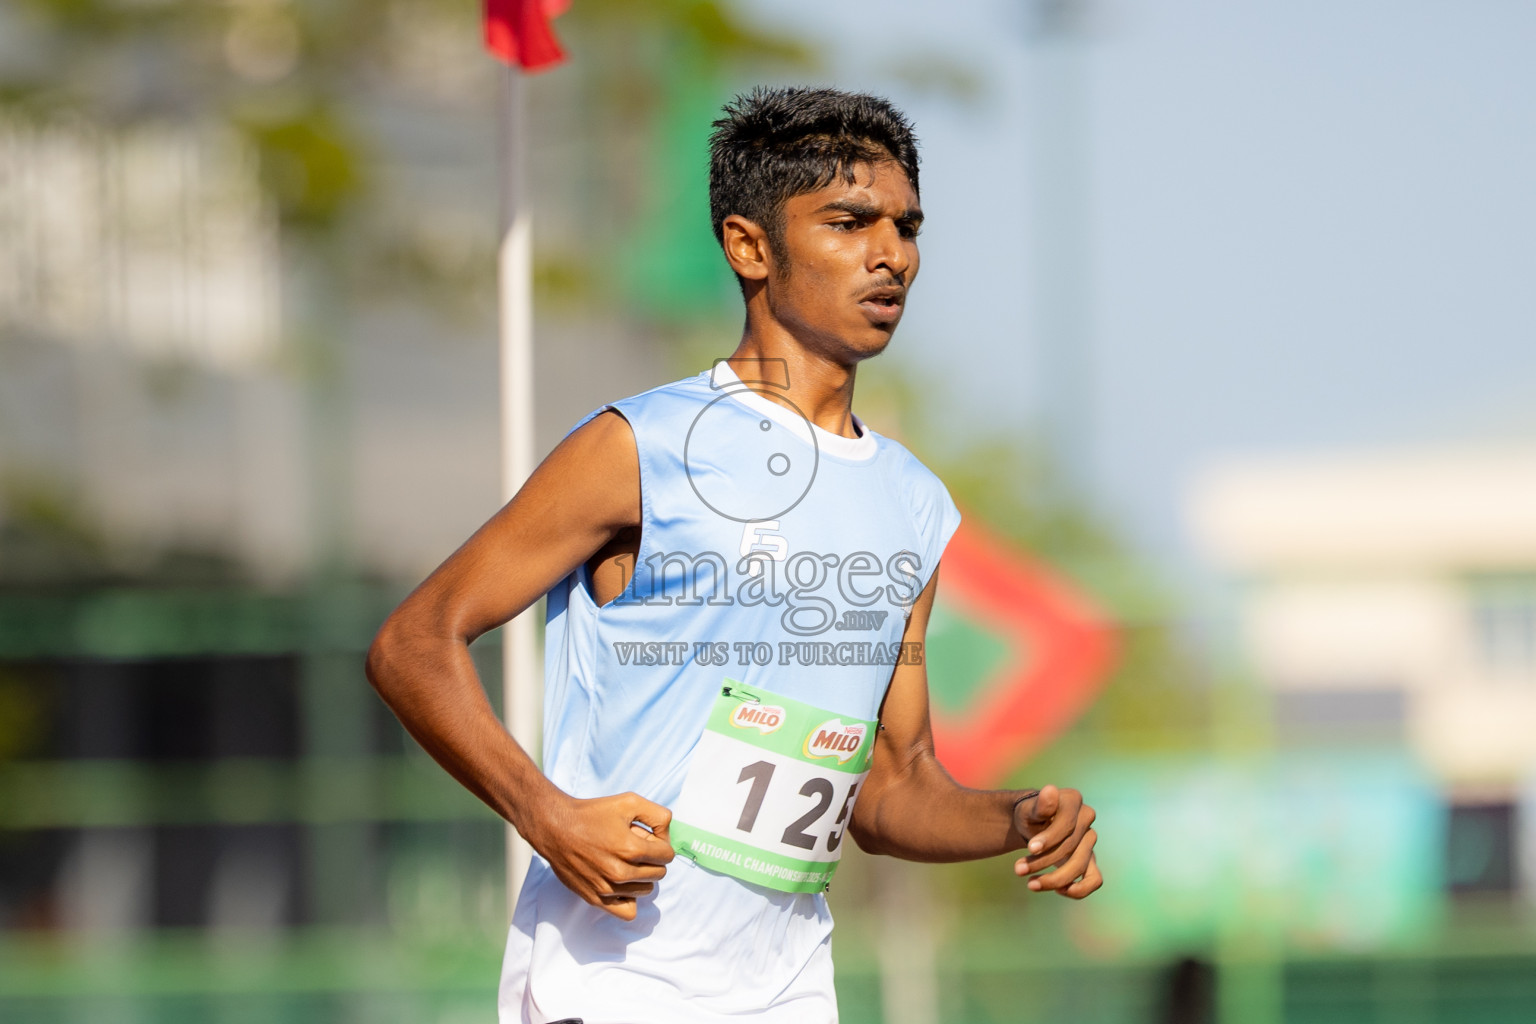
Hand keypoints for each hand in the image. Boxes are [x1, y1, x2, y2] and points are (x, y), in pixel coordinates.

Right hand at [525, 790, 675, 919]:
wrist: (555, 827)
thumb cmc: (592, 813)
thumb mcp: (629, 801)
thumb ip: (658, 815)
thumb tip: (667, 836)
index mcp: (631, 848)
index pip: (667, 856)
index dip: (661, 844)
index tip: (648, 838)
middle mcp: (620, 872)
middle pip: (659, 874)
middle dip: (652, 860)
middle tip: (635, 848)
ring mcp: (607, 888)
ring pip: (645, 891)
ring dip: (642, 877)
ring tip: (625, 862)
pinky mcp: (595, 899)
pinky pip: (627, 911)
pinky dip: (630, 898)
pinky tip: (622, 883)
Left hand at [1011, 784, 1100, 898]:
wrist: (1031, 825)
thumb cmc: (1029, 814)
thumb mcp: (1028, 809)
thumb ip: (1039, 804)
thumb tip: (1050, 790)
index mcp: (1073, 801)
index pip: (1067, 824)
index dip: (1050, 838)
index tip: (1030, 848)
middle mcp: (1086, 819)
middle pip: (1070, 847)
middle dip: (1042, 861)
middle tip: (1018, 870)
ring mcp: (1089, 840)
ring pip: (1081, 866)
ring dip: (1055, 879)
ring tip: (1030, 884)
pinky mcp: (1090, 860)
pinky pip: (1094, 879)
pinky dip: (1080, 889)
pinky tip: (1058, 890)